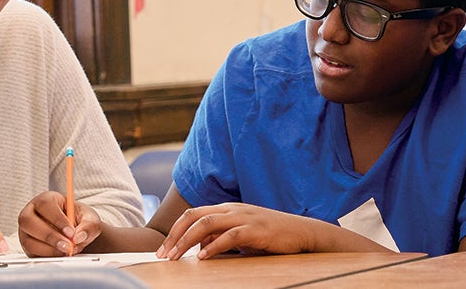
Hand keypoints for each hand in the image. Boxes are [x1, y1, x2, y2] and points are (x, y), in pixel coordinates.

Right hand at [18, 190, 101, 256]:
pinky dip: (46, 256)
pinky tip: (59, 254)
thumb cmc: (79, 220)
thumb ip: (89, 226)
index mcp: (46, 199)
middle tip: (67, 245)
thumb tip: (79, 236)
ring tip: (66, 251)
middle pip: (28, 221)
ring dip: (48, 249)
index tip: (70, 232)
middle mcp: (31, 212)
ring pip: (27, 239)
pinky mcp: (28, 245)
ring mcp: (26, 230)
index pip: (45, 204)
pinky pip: (31, 252)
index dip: (57, 219)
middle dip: (49, 236)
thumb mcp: (89, 218)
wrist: (76, 233)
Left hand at [156, 202, 314, 259]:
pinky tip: (203, 257)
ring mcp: (244, 217)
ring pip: (207, 223)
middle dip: (175, 235)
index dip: (175, 230)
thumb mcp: (241, 234)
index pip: (193, 214)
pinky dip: (214, 246)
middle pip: (195, 216)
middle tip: (163, 254)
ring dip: (188, 240)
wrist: (302, 231)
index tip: (163, 249)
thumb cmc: (270, 234)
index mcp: (226, 208)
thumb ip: (220, 237)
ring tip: (176, 256)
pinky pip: (230, 236)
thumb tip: (199, 246)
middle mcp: (232, 209)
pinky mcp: (256, 229)